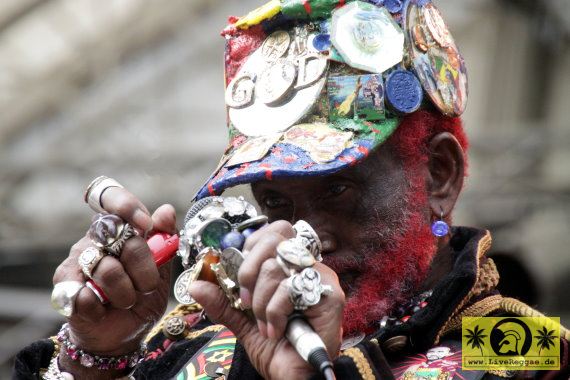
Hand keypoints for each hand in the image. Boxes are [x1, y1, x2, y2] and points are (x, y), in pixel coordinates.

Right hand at [53, 187, 175, 376]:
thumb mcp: (161, 268)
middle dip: (144, 269)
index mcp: (118, 227)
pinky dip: (102, 308)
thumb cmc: (142, 294)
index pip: (111, 197)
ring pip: (107, 269)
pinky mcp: (64, 287)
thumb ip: (164, 240)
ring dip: (126, 292)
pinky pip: (85, 295)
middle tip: (146, 286)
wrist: (123, 332)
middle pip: (123, 239)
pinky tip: (104, 310)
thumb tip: (167, 211)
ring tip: (127, 300)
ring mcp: (77, 261)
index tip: (145, 224)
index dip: (126, 205)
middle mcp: (94, 238)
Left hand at [189, 221, 344, 379]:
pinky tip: (276, 330)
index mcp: (292, 263)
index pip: (275, 229)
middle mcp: (309, 265)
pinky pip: (289, 289)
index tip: (238, 277)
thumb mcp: (242, 320)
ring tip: (264, 324)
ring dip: (260, 301)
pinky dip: (273, 312)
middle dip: (249, 269)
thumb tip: (196, 284)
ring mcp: (323, 278)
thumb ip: (222, 300)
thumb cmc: (276, 347)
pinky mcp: (330, 296)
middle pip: (276, 237)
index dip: (251, 246)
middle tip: (245, 300)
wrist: (292, 377)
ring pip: (276, 266)